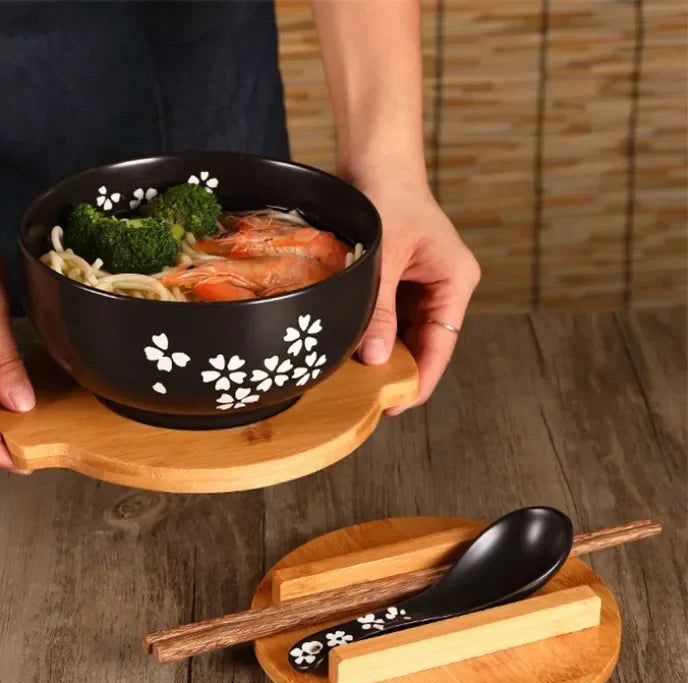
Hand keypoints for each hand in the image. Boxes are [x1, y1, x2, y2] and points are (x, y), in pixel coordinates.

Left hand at [354, 164, 480, 411]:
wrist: (373, 157)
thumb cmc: (388, 194)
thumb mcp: (384, 256)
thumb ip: (378, 308)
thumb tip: (373, 358)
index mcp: (455, 281)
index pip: (442, 344)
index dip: (421, 378)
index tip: (395, 404)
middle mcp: (442, 287)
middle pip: (423, 343)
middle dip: (396, 369)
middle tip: (365, 397)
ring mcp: (419, 285)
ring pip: (402, 333)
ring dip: (380, 352)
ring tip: (354, 379)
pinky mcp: (397, 280)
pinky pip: (386, 316)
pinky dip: (370, 331)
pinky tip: (349, 347)